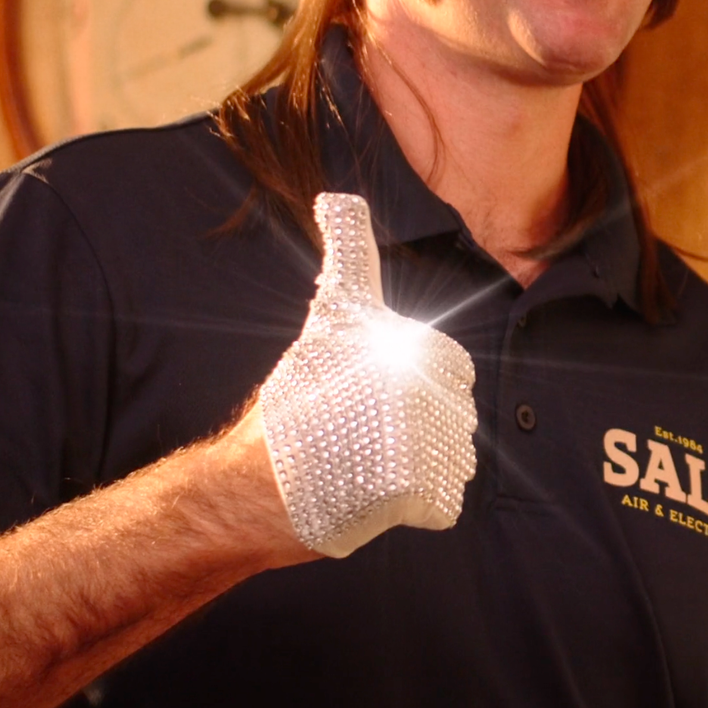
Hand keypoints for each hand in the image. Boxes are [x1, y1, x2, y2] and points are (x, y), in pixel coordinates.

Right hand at [259, 193, 477, 555]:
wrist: (252, 487)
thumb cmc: (294, 401)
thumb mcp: (331, 315)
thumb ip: (349, 253)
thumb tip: (339, 196)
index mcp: (414, 343)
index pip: (452, 368)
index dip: (412, 388)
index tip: (366, 399)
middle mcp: (425, 387)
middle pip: (455, 417)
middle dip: (416, 432)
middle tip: (359, 438)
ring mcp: (423, 443)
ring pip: (453, 460)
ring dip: (416, 471)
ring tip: (362, 467)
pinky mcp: (418, 493)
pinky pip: (444, 504)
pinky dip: (412, 510)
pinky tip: (373, 498)